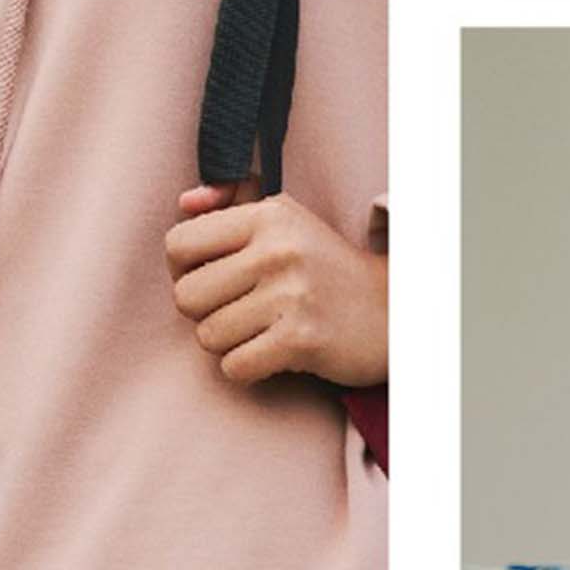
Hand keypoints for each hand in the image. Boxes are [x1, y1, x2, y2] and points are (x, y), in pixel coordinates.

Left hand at [169, 185, 385, 388]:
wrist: (392, 310)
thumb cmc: (323, 266)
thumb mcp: (284, 219)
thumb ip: (230, 203)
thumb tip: (185, 201)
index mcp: (268, 216)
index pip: (178, 244)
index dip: (184, 269)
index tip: (214, 277)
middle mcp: (278, 250)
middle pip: (185, 296)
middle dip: (204, 312)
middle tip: (238, 309)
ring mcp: (292, 295)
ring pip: (207, 336)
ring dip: (228, 342)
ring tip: (261, 329)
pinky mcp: (301, 339)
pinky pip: (234, 367)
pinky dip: (246, 368)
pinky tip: (272, 353)